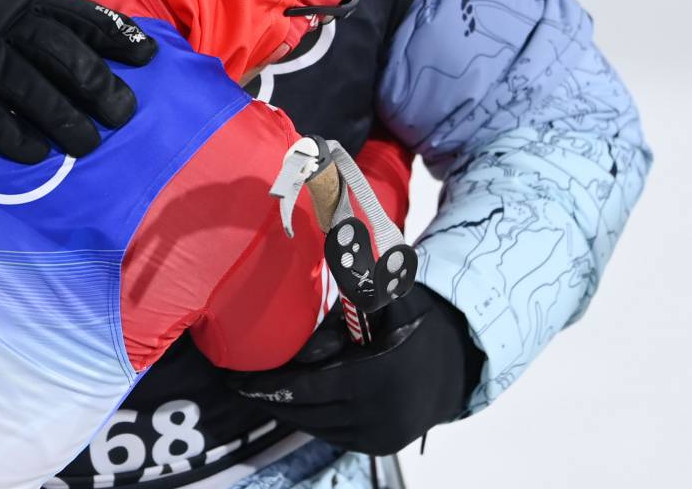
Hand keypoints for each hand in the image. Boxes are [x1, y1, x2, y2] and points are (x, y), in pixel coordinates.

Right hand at [0, 0, 157, 162]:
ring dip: (62, 119)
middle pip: (64, 59)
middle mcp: (8, 25)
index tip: (147, 57)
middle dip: (98, 88)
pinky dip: (9, 135)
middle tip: (123, 115)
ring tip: (87, 144)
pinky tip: (34, 154)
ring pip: (30, 90)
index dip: (116, 37)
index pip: (81, 17)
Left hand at [228, 283, 485, 455]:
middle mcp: (377, 412)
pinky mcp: (378, 445)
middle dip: (269, 397)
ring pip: (315, 425)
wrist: (455, 365)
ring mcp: (378, 434)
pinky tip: (292, 401)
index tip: (236, 378)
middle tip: (238, 382)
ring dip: (286, 409)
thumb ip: (359, 284)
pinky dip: (309, 418)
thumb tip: (334, 246)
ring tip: (259, 390)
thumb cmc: (412, 322)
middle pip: (304, 410)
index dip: (267, 385)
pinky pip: (331, 434)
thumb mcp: (389, 298)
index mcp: (375, 374)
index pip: (305, 388)